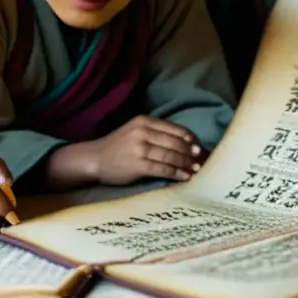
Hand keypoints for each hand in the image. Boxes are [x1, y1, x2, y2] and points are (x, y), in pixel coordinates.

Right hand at [54, 116, 203, 186]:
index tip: (200, 146)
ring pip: (171, 155)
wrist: (94, 159)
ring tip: (197, 169)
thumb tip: (185, 143)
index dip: (190, 138)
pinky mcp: (137, 164)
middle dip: (191, 152)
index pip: (174, 128)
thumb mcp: (135, 131)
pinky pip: (163, 168)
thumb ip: (156, 134)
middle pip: (175, 141)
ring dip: (187, 163)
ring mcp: (139, 148)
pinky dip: (177, 173)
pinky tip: (185, 176)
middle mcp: (142, 132)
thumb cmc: (118, 147)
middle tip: (203, 159)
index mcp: (144, 121)